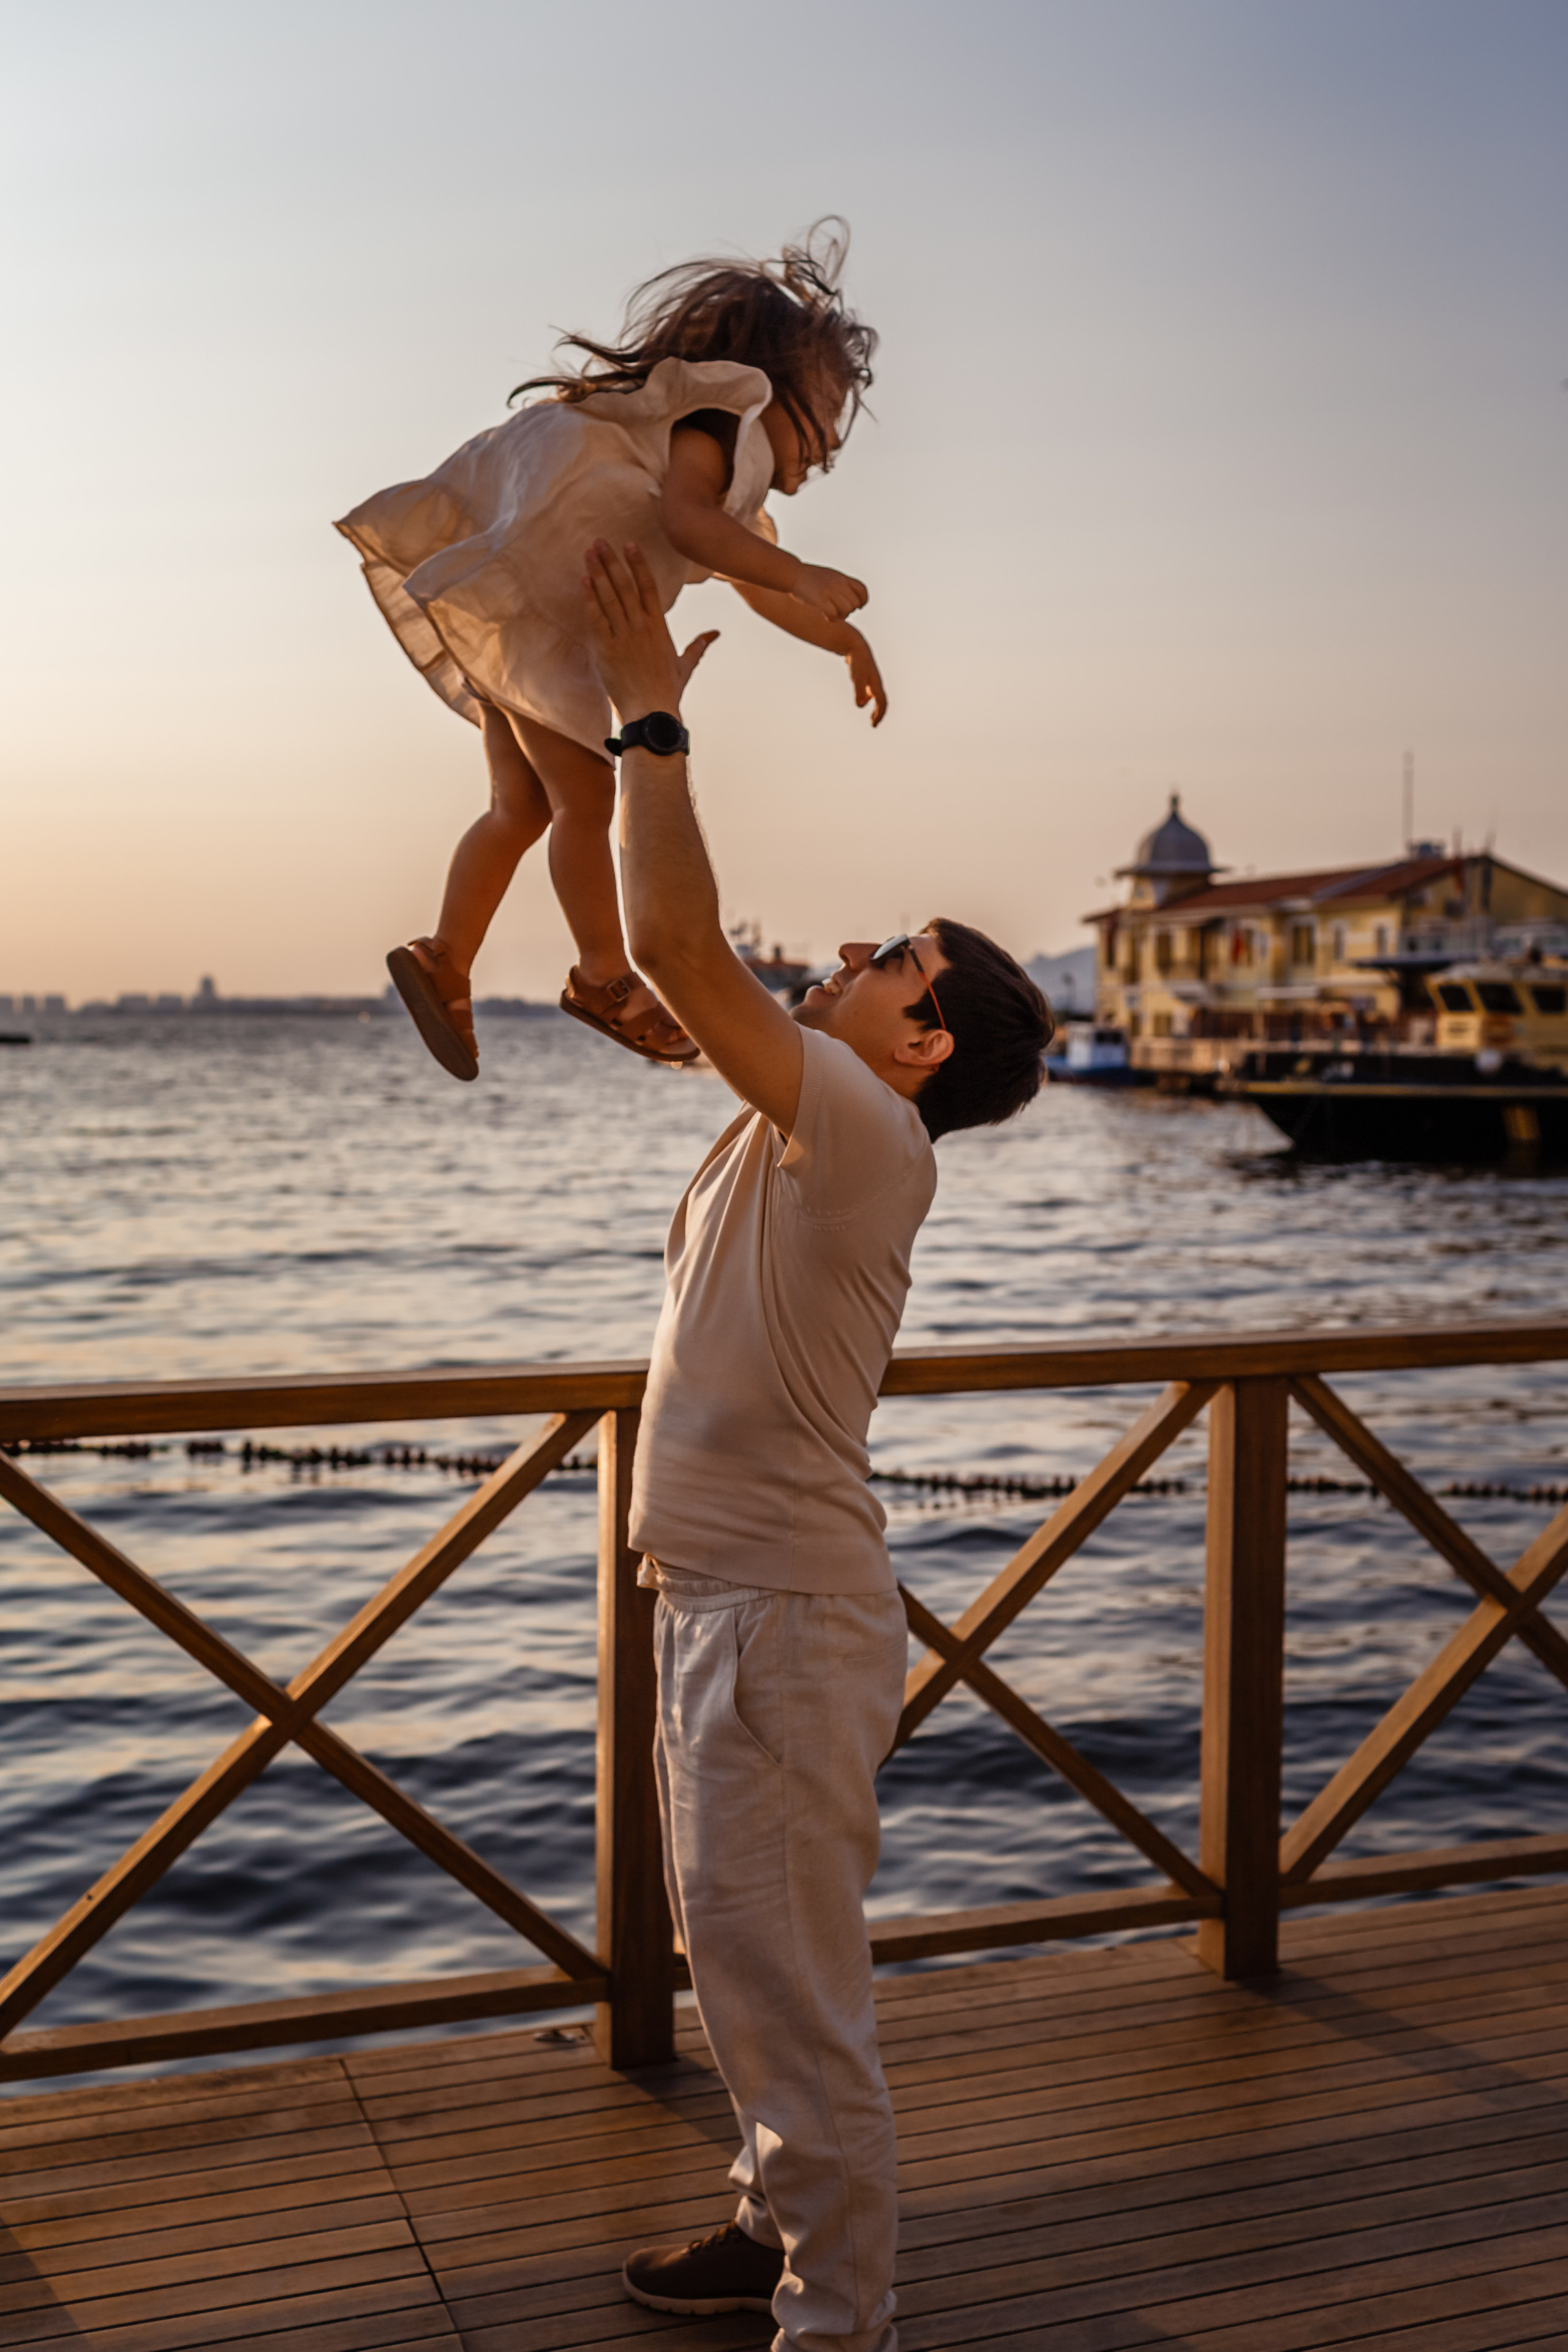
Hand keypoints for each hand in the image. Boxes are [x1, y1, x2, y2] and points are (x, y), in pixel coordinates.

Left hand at [582, 539, 718, 721]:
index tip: (629, 544)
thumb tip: (715, 634)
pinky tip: (583, 581)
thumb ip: (698, 645)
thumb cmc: (668, 692)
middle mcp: (640, 627)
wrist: (651, 713)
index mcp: (659, 626)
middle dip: (612, 561)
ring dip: (598, 573)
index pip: (648, 586)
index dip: (638, 563)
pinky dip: (589, 599)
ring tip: (589, 552)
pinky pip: (596, 619)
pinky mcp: (606, 650)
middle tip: (600, 540)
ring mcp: (622, 637)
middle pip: (625, 585)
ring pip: (609, 597)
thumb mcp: (686, 665)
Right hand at [791, 561, 867, 622]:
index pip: (862, 590)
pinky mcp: (820, 600)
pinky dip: (831, 619)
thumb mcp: (830, 575)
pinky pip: (833, 615)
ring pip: (846, 610)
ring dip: (841, 616)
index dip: (863, 601)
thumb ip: (842, 584)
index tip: (858, 606)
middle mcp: (838, 584)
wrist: (793, 574)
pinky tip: (825, 617)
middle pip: (854, 603)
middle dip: (849, 610)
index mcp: (842, 577)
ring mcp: (829, 591)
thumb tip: (850, 596)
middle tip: (838, 611)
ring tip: (832, 615)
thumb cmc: (810, 577)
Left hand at [844, 629, 886, 725]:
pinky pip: (870, 691)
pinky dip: (867, 698)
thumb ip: (859, 691)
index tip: (873, 725)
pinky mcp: (866, 676)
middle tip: (873, 724)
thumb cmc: (857, 662)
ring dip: (874, 707)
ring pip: (876, 696)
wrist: (856, 646)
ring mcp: (871, 679)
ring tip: (871, 716)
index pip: (881, 703)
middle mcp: (876, 683)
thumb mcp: (857, 677)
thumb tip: (860, 705)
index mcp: (876, 684)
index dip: (879, 714)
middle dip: (879, 713)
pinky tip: (862, 700)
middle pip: (881, 701)